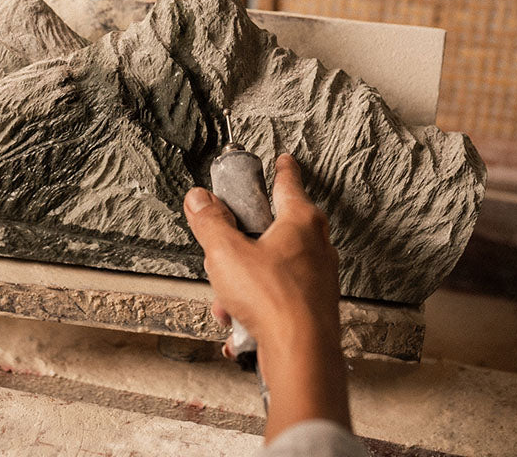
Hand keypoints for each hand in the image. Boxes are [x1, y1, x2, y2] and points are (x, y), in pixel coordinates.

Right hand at [184, 154, 350, 441]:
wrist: (301, 355)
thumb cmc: (275, 301)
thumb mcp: (226, 253)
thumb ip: (210, 222)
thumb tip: (199, 199)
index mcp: (300, 221)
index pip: (289, 182)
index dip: (281, 168)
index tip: (282, 160)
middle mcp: (316, 245)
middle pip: (274, 228)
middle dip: (241, 244)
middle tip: (225, 251)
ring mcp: (317, 277)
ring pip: (270, 267)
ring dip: (243, 283)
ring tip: (229, 301)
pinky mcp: (312, 306)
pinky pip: (275, 296)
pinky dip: (254, 306)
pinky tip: (240, 322)